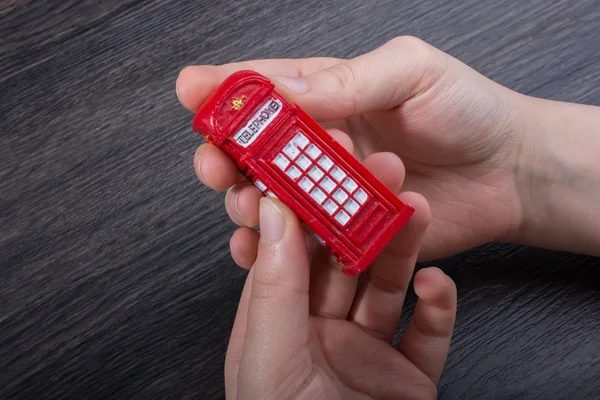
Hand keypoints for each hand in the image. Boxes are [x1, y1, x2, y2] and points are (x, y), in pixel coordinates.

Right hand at [176, 35, 527, 261]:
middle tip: (215, 162)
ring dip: (248, 201)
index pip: (267, 88)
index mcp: (331, 93)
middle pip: (255, 149)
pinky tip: (258, 247)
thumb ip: (346, 82)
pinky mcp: (348, 228)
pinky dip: (275, 245)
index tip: (190, 91)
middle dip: (224, 154)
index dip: (225, 89)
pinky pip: (302, 237)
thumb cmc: (467, 109)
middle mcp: (323, 142)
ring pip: (271, 197)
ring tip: (250, 204)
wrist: (508, 171)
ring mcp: (333, 188)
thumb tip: (284, 93)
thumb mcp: (410, 73)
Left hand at [226, 194, 456, 399]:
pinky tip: (436, 281)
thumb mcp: (270, 355)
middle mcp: (322, 334)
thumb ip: (275, 287)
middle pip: (346, 264)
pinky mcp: (409, 377)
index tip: (324, 170)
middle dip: (364, 220)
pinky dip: (438, 306)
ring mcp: (367, 353)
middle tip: (383, 178)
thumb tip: (272, 211)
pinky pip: (429, 334)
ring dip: (405, 249)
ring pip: (389, 289)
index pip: (291, 256)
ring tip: (418, 210)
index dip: (307, 210)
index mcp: (278, 325)